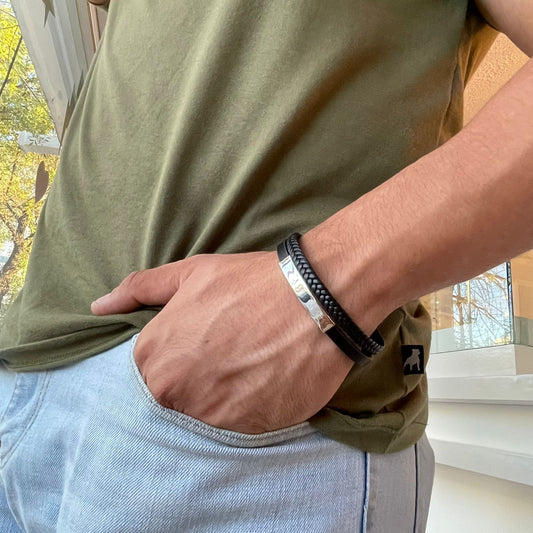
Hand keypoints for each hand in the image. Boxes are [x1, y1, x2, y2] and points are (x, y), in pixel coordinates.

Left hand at [91, 251, 353, 433]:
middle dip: (198, 379)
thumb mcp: (190, 274)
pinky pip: (243, 424)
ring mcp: (216, 417)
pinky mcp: (253, 429)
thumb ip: (139, 290)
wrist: (314, 298)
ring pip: (210, 414)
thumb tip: (98, 306)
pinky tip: (267, 376)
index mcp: (154, 360)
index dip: (177, 357)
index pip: (149, 374)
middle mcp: (178, 396)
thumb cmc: (249, 282)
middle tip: (228, 353)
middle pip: (178, 397)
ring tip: (251, 362)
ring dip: (226, 394)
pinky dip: (253, 405)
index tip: (200, 345)